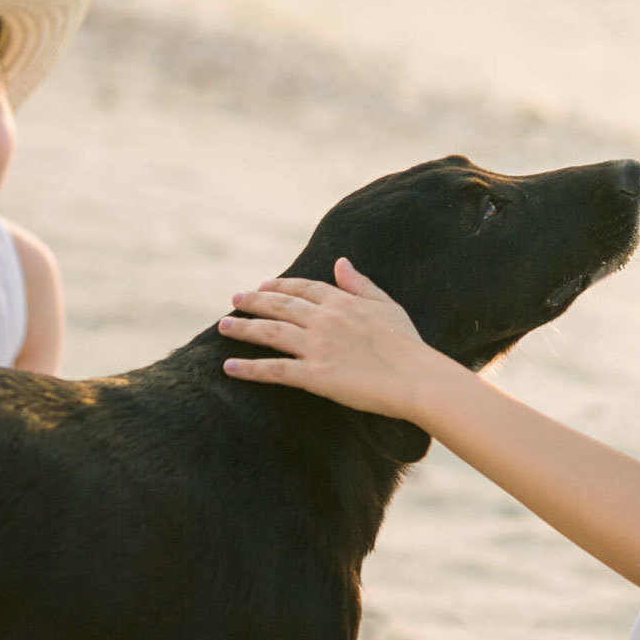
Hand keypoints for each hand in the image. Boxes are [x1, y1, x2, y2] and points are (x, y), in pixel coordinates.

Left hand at [218, 257, 440, 418]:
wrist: (416, 377)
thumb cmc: (408, 344)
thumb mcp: (387, 305)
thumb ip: (360, 284)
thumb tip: (340, 262)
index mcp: (342, 302)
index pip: (303, 288)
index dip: (280, 285)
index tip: (263, 285)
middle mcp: (325, 320)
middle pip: (279, 305)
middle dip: (253, 301)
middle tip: (234, 299)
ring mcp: (317, 347)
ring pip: (270, 333)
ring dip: (243, 328)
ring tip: (223, 326)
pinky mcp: (314, 375)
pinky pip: (274, 370)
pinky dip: (249, 368)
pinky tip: (229, 367)